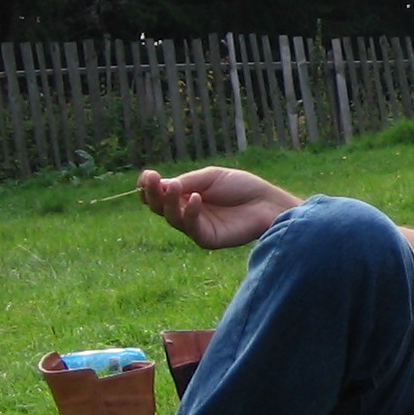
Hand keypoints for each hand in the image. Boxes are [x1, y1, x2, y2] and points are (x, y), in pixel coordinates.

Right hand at [137, 166, 299, 249]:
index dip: (149, 186)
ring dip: (169, 201)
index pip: (160, 193)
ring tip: (174, 186)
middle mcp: (187, 211)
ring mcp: (196, 226)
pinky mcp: (206, 239)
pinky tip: (196, 198)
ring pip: (171, 217)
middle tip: (151, 179)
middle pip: (159, 207)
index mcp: (185, 194)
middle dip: (153, 193)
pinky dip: (191, 212)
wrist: (266, 202)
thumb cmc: (241, 186)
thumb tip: (159, 184)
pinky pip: (191, 228)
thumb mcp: (210, 177)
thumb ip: (186, 182)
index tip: (147, 176)